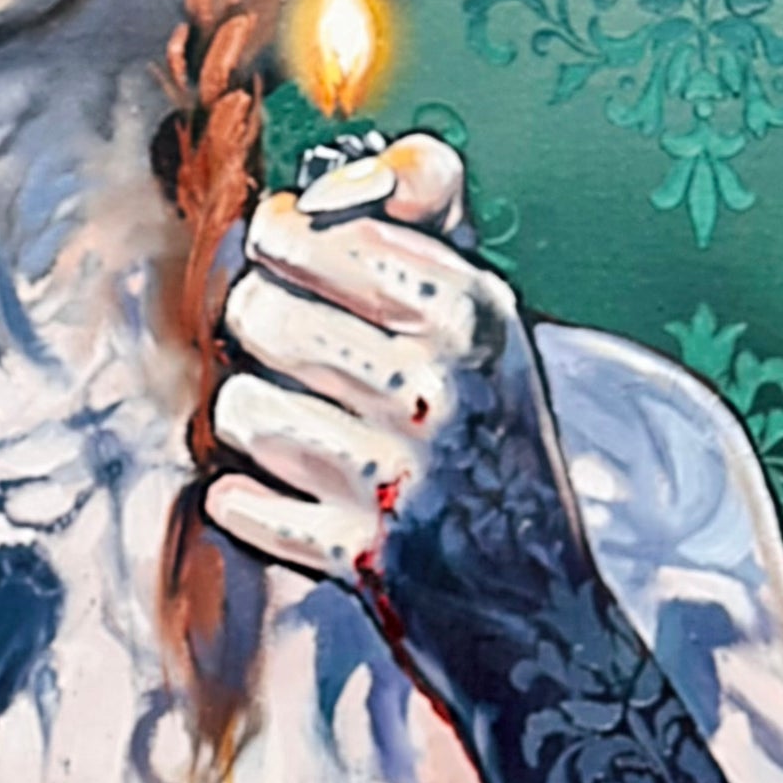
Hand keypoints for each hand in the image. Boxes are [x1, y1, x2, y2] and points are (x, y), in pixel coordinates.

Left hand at [206, 133, 590, 702]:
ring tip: (298, 432)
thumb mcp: (487, 324)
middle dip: (254, 325)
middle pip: (259, 308)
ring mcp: (402, 471)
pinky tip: (292, 503)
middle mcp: (441, 380)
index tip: (292, 257)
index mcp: (472, 308)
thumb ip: (427, 226)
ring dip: (252, 421)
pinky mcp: (366, 556)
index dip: (282, 238)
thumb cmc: (496, 443)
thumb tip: (357, 166)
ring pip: (240, 404)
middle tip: (284, 346)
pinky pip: (241, 503)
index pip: (313, 225)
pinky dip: (250, 505)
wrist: (543, 615)